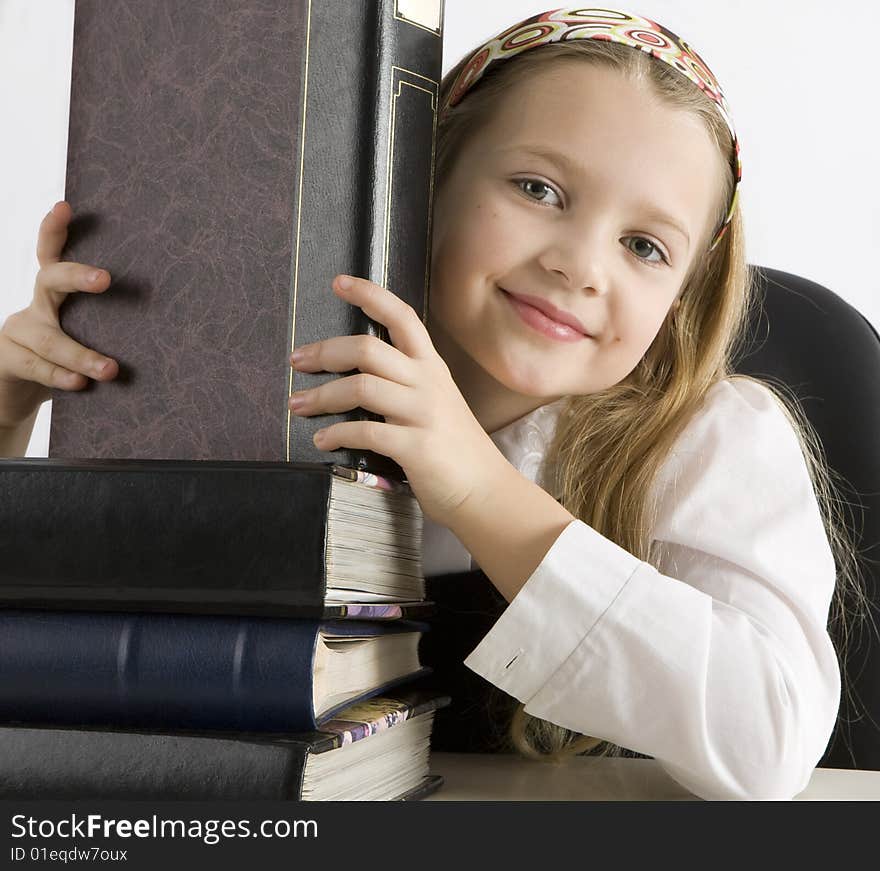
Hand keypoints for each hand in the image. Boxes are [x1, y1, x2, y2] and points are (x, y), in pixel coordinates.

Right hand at [0, 201, 118, 431]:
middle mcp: (35, 306)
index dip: (54, 230)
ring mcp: (18, 331)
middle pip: (49, 279)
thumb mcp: (89, 335)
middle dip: (77, 275)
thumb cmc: (69, 359)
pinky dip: (60, 376)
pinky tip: (80, 383)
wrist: (21, 392)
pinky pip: (37, 367)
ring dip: (82, 355)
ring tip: (111, 370)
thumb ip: (112, 325)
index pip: (51, 253)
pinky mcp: (8, 359)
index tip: (65, 206)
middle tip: (106, 279)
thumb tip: (170, 320)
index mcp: (54, 293)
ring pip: (49, 339)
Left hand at [288, 274, 509, 526]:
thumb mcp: (435, 403)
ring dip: (322, 396)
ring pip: (361, 387)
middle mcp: (428, 384)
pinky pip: (366, 431)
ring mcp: (424, 414)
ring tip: (298, 405)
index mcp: (431, 368)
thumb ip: (405, 385)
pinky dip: (337, 434)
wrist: (485, 491)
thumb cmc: (453, 449)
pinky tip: (323, 441)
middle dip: (325, 351)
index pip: (403, 317)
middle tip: (297, 361)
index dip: (371, 295)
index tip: (339, 282)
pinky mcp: (417, 447)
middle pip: (368, 349)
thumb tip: (355, 377)